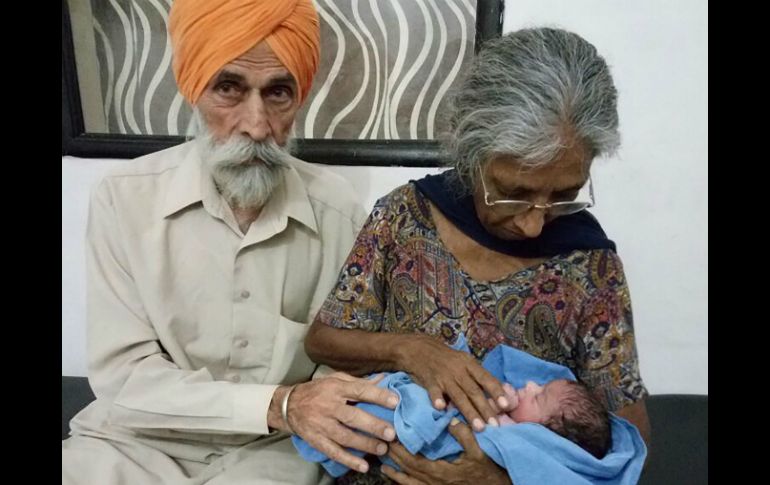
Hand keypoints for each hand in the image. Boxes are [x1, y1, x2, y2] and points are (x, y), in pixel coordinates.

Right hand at [285, 372, 398, 472]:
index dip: (378, 396)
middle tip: (391, 433)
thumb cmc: (317, 391)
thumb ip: (358, 382)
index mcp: (335, 388)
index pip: (359, 391)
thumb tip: (383, 380)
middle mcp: (328, 406)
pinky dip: (348, 460)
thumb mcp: (335, 380)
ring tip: (382, 449)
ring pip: (345, 436)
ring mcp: (321, 425)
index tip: (396, 401)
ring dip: (364, 444)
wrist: (288, 405)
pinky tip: (363, 466)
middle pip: (352, 416)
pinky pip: (333, 451)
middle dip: (373, 425)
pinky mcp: (316, 440)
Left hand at [381, 418, 510, 483]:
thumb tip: (450, 419)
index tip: (391, 438)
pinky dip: (405, 483)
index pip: (413, 461)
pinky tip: (399, 478)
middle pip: (408, 471)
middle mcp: (434, 484)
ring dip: (395, 474)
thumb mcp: (479, 451)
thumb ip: (464, 435)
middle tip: (381, 445)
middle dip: (394, 459)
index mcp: (441, 472)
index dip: (400, 451)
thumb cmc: (488, 471)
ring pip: (409, 483)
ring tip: (383, 465)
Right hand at [399, 336, 511, 430]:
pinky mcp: (429, 381)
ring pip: (459, 396)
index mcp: (469, 364)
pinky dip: (437, 399)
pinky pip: (434, 391)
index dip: (496, 391)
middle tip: (495, 425)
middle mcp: (458, 370)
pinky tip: (441, 409)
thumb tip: (497, 393)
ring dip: (469, 412)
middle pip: (474, 391)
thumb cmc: (447, 359)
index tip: (507, 405)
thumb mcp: (464, 362)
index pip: (485, 378)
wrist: (419, 349)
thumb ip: (478, 377)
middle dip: (485, 408)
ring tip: (478, 427)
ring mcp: (444, 376)